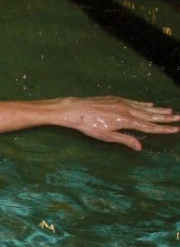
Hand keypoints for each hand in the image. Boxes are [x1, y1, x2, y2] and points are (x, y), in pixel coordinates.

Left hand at [64, 96, 179, 149]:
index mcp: (126, 121)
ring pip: (144, 107)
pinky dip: (144, 104)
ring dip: (158, 110)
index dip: (163, 129)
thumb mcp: (106, 136)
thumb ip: (125, 140)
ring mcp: (122, 103)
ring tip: (170, 111)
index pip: (149, 127)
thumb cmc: (88, 125)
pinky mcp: (116, 99)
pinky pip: (134, 102)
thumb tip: (140, 147)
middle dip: (166, 118)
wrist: (76, 109)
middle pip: (150, 116)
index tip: (176, 129)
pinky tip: (151, 104)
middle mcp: (127, 110)